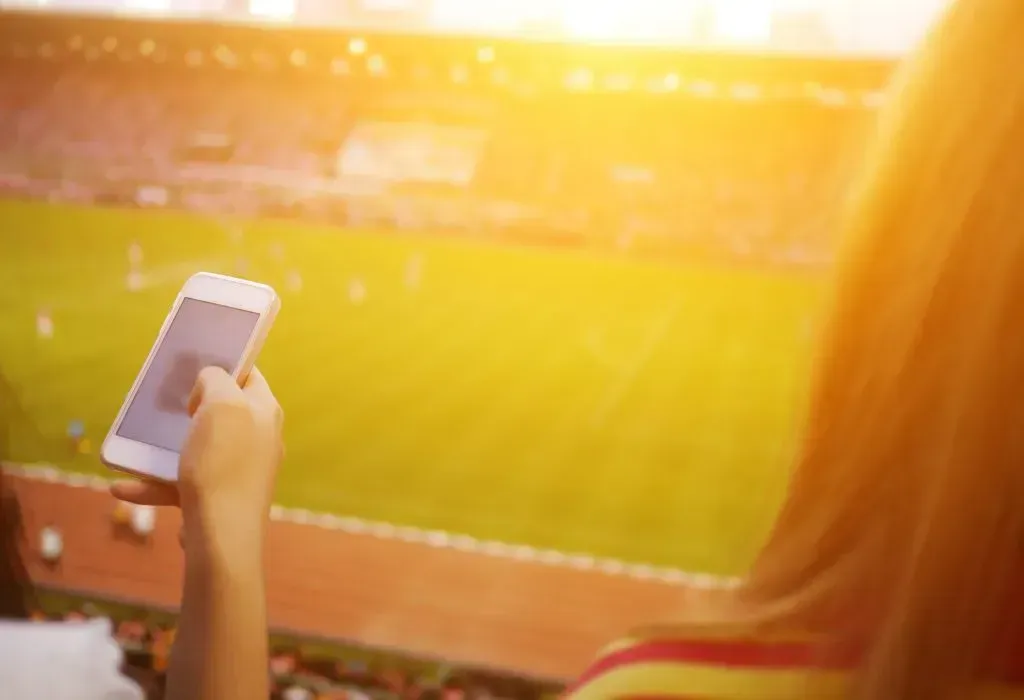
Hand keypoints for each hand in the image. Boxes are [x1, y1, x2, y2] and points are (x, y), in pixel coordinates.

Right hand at [111, 366, 283, 548]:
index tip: (194, 364)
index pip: (249, 376)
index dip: (224, 365)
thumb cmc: (223, 463)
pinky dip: (154, 484)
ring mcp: (239, 471)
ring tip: (134, 447)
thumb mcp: (221, 403)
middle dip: (188, 409)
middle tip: (163, 405)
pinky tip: (123, 487)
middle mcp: (258, 440)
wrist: (222, 536)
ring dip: (161, 449)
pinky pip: (181, 484)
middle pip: (221, 413)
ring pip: (196, 450)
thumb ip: (215, 381)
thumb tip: (210, 384)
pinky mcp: (219, 498)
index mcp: (265, 412)